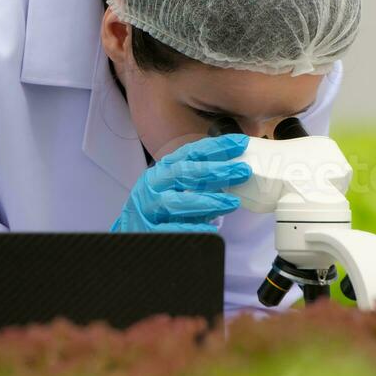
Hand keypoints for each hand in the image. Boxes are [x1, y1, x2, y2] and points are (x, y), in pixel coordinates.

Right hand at [111, 133, 251, 233]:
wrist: (132, 232)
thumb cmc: (160, 208)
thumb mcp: (175, 187)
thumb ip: (200, 180)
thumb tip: (235, 173)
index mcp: (163, 170)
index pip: (190, 153)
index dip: (216, 147)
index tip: (240, 143)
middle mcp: (154, 185)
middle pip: (184, 173)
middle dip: (215, 171)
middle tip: (243, 171)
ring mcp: (149, 208)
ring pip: (176, 201)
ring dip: (206, 201)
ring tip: (232, 202)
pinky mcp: (148, 231)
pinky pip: (171, 229)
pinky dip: (191, 228)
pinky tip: (210, 230)